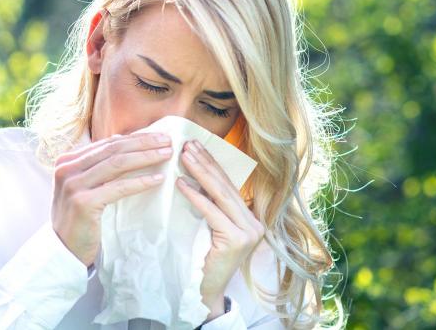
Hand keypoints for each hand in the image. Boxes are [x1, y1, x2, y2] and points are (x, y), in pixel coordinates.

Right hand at [51, 131, 173, 266]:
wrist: (63, 250)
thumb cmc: (78, 219)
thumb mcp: (83, 186)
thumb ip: (97, 166)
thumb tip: (123, 141)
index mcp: (67, 160)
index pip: (107, 143)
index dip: (135, 138)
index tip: (159, 136)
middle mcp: (67, 169)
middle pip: (113, 149)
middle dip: (144, 143)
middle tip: (168, 140)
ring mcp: (73, 185)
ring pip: (117, 163)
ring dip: (145, 157)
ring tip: (167, 155)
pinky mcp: (84, 202)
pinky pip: (119, 187)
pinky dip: (140, 181)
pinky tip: (158, 179)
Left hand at [176, 139, 265, 303]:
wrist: (205, 292)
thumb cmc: (204, 258)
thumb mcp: (211, 226)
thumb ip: (212, 205)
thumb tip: (194, 173)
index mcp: (250, 217)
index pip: (229, 184)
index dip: (212, 163)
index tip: (195, 145)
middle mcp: (254, 223)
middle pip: (225, 186)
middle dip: (205, 162)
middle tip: (187, 144)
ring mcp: (248, 232)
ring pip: (220, 195)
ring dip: (200, 172)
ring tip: (184, 156)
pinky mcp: (236, 241)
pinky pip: (212, 212)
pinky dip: (195, 196)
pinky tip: (181, 184)